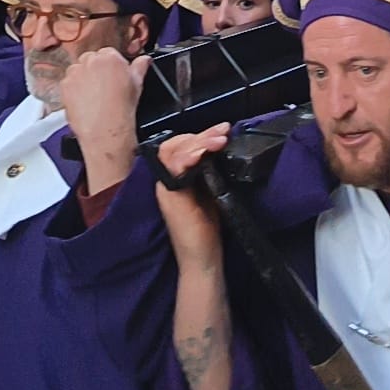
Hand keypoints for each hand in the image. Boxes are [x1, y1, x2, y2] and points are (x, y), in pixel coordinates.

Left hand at [61, 48, 149, 194]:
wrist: (106, 131)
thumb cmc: (122, 110)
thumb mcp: (137, 84)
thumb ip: (140, 67)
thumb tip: (144, 59)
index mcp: (110, 57)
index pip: (107, 54)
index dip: (110, 67)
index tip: (111, 76)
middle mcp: (91, 61)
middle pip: (90, 59)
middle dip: (95, 71)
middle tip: (102, 87)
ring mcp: (76, 73)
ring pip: (77, 70)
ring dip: (82, 79)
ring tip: (92, 96)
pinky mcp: (65, 85)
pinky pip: (67, 83)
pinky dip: (73, 90)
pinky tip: (83, 101)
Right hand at [155, 125, 229, 269]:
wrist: (203, 259)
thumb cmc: (208, 230)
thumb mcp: (212, 191)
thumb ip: (210, 170)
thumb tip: (222, 146)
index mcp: (176, 177)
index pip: (180, 145)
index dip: (200, 135)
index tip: (222, 130)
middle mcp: (167, 179)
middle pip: (174, 144)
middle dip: (200, 134)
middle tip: (222, 131)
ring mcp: (166, 187)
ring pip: (172, 151)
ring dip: (197, 141)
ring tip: (218, 140)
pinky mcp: (170, 196)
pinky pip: (173, 167)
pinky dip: (189, 156)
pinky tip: (204, 153)